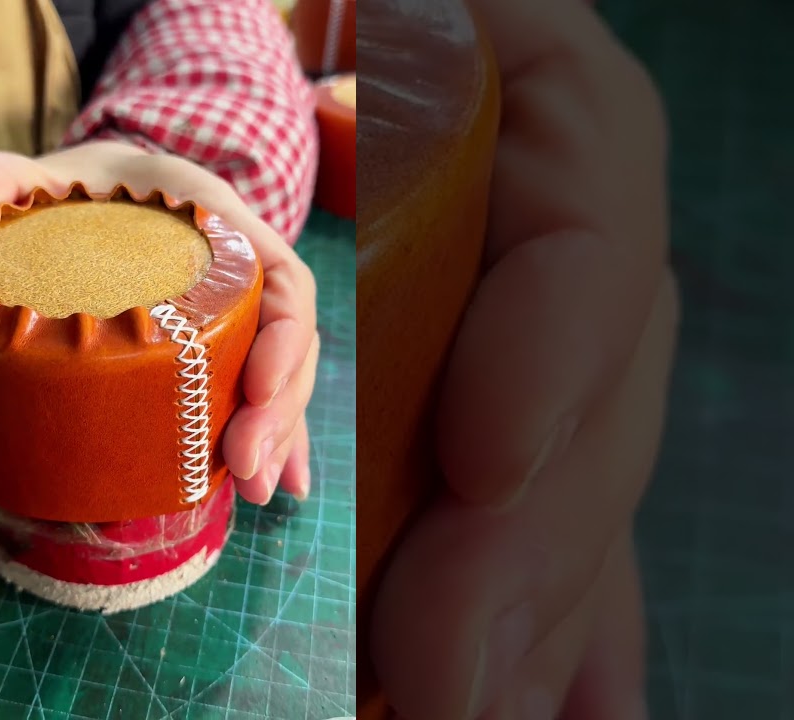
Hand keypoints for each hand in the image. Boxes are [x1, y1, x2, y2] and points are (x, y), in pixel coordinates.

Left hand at [0, 141, 319, 505]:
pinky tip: (274, 488)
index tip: (256, 387)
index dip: (283, 336)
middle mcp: (235, 271)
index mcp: (214, 222)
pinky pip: (251, 392)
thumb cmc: (61, 185)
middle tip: (245, 468)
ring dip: (279, 436)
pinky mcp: (210, 349)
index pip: (281, 277)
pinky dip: (270, 440)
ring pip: (278, 374)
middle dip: (280, 409)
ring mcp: (228, 313)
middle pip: (287, 341)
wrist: (82, 192)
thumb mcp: (20, 174)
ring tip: (256, 491)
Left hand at [369, 1, 676, 718]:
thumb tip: (339, 111)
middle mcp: (577, 251)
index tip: (485, 463)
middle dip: (520, 558)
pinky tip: (552, 712)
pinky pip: (557, 528)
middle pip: (586, 411)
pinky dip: (561, 637)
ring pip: (572, 495)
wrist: (348, 56)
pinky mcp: (523, 419)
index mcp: (560, 128)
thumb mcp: (388, 18)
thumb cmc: (351, 28)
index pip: (588, 238)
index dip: (554, 358)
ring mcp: (559, 344)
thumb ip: (405, 55)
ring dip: (534, 627)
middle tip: (446, 684)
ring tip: (467, 716)